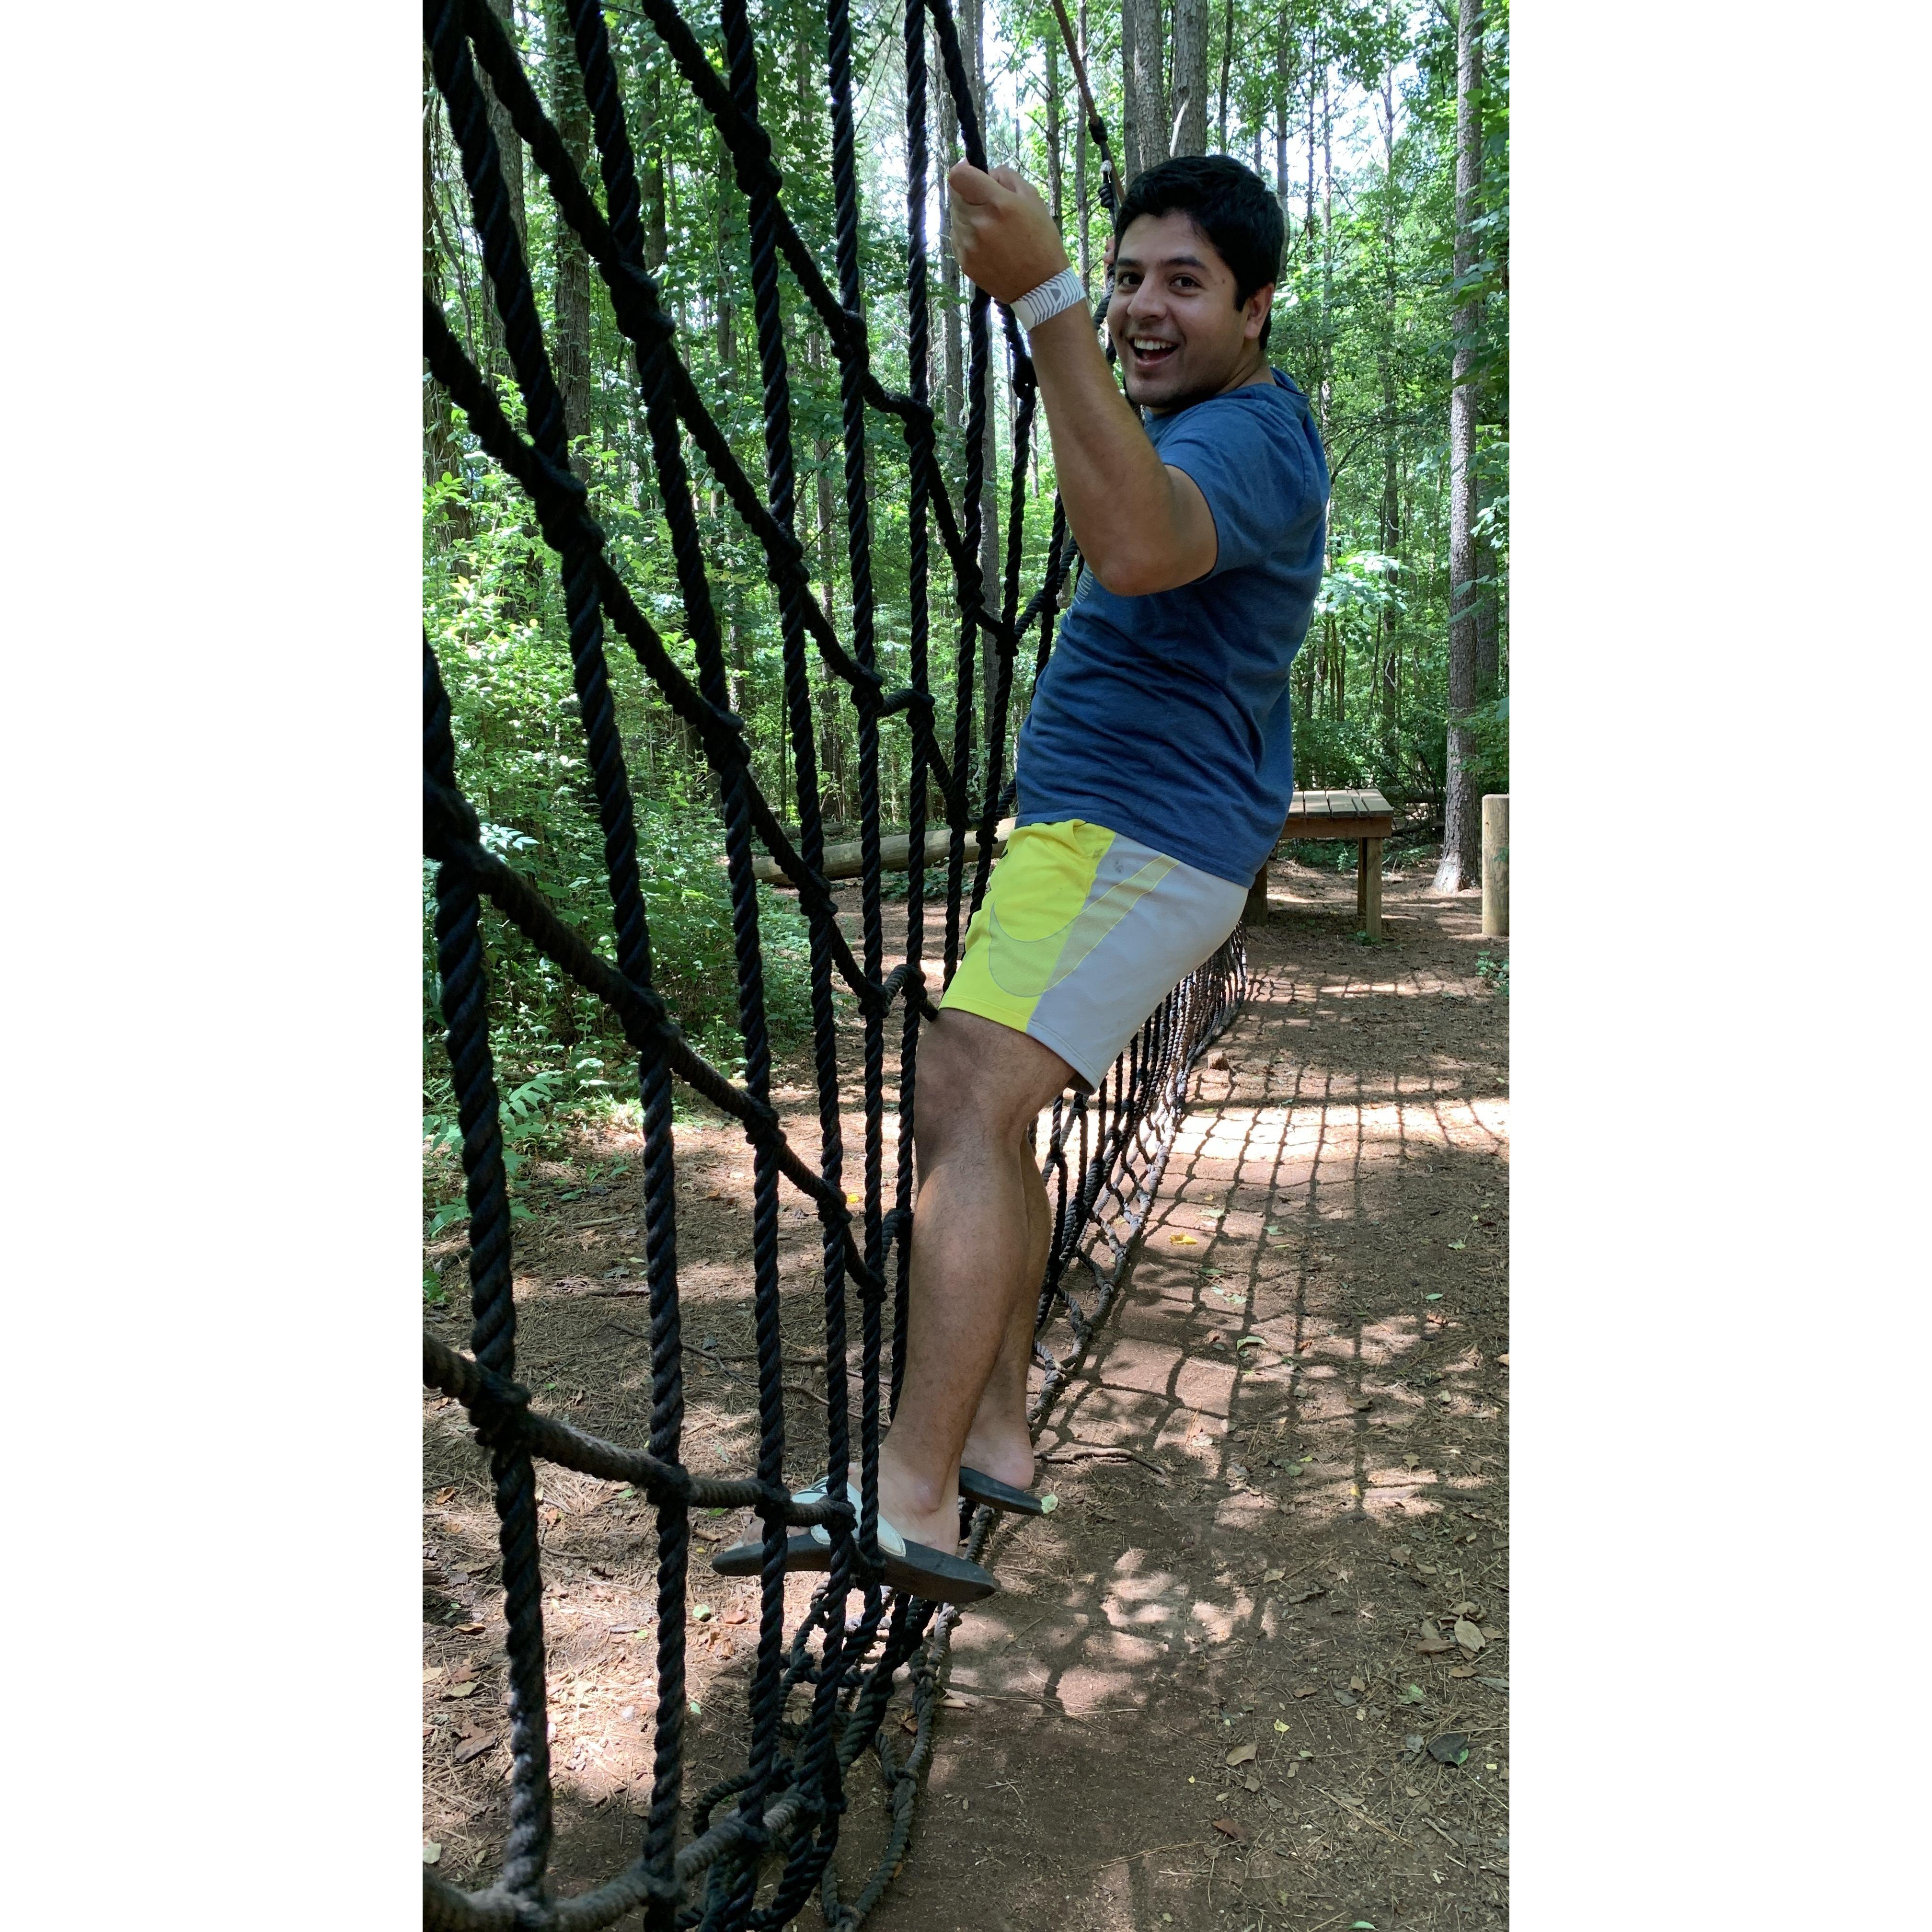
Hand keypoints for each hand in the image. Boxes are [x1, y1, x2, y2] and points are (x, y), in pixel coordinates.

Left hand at [946, 162, 1068, 304]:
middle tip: (988, 203)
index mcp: (997, 204)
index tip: (971, 172)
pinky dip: (967, 234)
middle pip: (955, 196)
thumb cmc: (1041, 239)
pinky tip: (986, 243)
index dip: (962, 170)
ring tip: (990, 227)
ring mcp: (969, 245)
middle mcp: (978, 223)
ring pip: (955, 217)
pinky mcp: (964, 262)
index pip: (958, 177)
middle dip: (969, 194)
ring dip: (968, 215)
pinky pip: (956, 237)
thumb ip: (1007, 177)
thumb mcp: (1032, 199)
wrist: (1041, 287)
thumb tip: (986, 171)